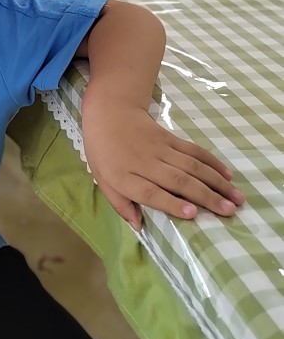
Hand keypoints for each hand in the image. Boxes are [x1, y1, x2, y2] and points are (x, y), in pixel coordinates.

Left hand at [82, 103, 244, 229]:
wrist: (110, 111)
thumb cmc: (104, 152)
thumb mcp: (102, 180)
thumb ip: (119, 204)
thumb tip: (138, 227)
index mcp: (124, 177)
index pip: (150, 192)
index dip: (172, 203)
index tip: (193, 213)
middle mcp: (144, 163)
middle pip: (178, 181)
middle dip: (206, 196)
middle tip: (228, 211)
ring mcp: (160, 149)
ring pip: (192, 166)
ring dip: (217, 182)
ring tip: (236, 198)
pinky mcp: (170, 138)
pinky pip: (194, 151)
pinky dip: (212, 162)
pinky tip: (228, 175)